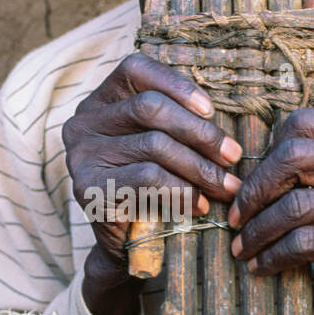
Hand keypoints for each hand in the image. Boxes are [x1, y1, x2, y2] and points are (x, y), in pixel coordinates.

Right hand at [63, 53, 242, 278]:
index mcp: (99, 101)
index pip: (134, 69)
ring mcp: (80, 156)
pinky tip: (199, 204)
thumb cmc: (151, 188)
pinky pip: (147, 179)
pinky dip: (181, 191)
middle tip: (233, 156)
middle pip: (150, 108)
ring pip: (155, 145)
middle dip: (200, 133)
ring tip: (225, 186)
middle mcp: (82, 124)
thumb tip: (222, 118)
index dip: (176, 84)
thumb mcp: (163, 146)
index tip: (211, 110)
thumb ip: (178, 122)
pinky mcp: (88, 189)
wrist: (125, 245)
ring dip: (200, 168)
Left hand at [227, 108, 313, 314]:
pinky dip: (273, 256)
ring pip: (296, 206)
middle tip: (235, 218)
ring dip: (258, 231)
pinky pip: (305, 243)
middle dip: (255, 191)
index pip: (305, 124)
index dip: (266, 154)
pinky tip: (260, 266)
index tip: (249, 186)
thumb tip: (238, 161)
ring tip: (242, 248)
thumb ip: (309, 159)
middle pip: (295, 157)